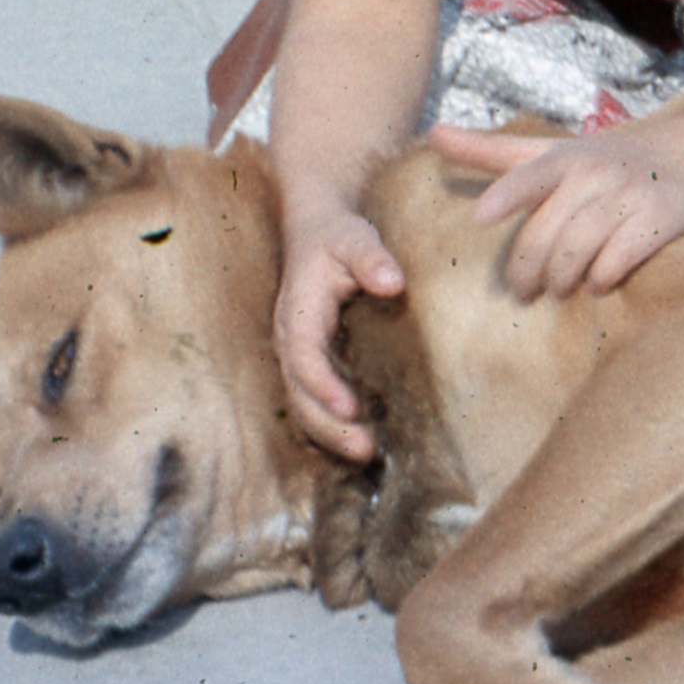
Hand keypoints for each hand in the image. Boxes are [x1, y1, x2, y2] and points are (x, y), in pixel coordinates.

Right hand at [274, 204, 406, 460]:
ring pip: (303, 403)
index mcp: (297, 312)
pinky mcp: (310, 361)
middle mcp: (290, 338)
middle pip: (300, 391)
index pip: (304, 355)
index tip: (350, 407)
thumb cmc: (337, 235)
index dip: (323, 384)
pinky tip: (363, 440)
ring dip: (331, 432)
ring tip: (368, 454)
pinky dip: (333, 424)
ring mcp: (297, 353)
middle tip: (366, 449)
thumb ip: (372, 258)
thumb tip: (393, 283)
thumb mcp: (354, 238)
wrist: (316, 229)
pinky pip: (314, 399)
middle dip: (328, 425)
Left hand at [430, 123, 683, 300]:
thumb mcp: (546, 151)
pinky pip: (620, 258)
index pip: (528, 175)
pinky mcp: (659, 218)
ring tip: (559, 288)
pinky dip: (602, 277)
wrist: (680, 158)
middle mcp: (595, 173)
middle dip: (529, 269)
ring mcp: (629, 195)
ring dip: (563, 278)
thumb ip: (490, 149)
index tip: (480, 217)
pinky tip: (597, 282)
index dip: (505, 195)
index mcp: (563, 159)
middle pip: (548, 232)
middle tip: (523, 289)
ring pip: (580, 249)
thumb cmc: (597, 161)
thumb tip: (433, 133)